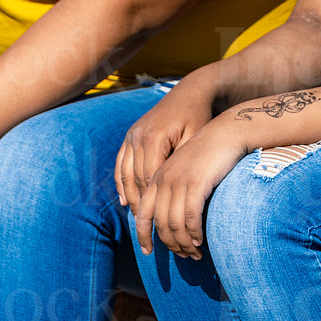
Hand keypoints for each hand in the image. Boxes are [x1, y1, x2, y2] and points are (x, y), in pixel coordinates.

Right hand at [114, 84, 212, 213]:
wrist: (190, 92)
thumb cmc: (199, 117)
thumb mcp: (196, 139)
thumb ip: (183, 164)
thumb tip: (179, 196)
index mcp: (154, 138)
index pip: (150, 178)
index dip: (155, 202)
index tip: (163, 222)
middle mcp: (138, 136)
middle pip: (136, 179)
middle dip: (142, 205)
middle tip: (148, 228)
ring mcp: (131, 135)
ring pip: (125, 174)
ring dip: (130, 198)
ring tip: (138, 220)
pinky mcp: (130, 135)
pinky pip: (121, 164)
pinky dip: (122, 184)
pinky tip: (125, 201)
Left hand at [132, 121, 246, 259]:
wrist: (226, 134)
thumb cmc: (208, 155)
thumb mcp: (184, 171)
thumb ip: (174, 190)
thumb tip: (172, 218)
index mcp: (157, 178)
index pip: (142, 213)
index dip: (143, 235)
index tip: (148, 252)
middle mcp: (164, 180)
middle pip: (159, 223)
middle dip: (170, 244)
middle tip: (184, 256)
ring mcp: (179, 182)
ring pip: (174, 223)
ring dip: (183, 243)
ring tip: (194, 254)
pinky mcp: (196, 183)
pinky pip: (191, 217)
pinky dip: (194, 233)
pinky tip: (200, 240)